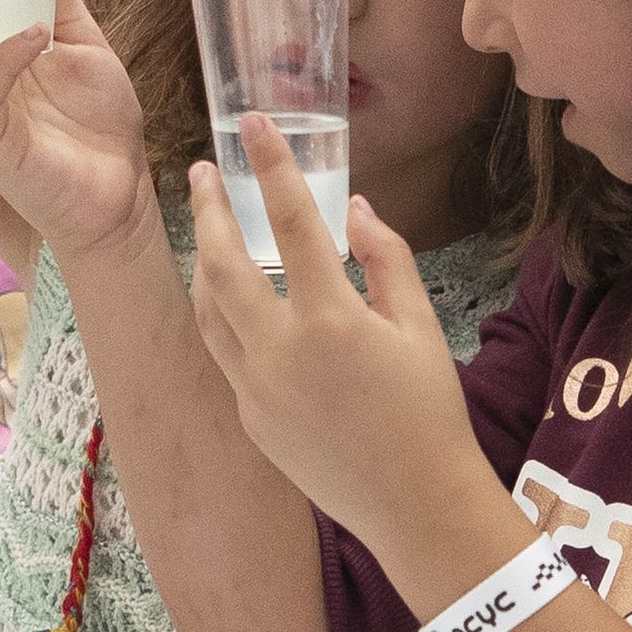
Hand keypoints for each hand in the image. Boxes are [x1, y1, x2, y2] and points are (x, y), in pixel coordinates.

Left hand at [188, 114, 486, 555]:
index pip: (292, 222)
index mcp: (331, 321)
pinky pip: (222, 352)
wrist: (415, 507)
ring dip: (201, 261)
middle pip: (221, 262)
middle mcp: (279, 352)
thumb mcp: (420, 328)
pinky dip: (219, 313)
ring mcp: (255, 389)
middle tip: (201, 172)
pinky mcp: (250, 419)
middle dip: (207, 209)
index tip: (253, 124)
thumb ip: (386, 259)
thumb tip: (354, 208)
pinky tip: (228, 296)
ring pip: (207, 309)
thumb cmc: (430, 412)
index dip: (272, 166)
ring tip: (206, 227)